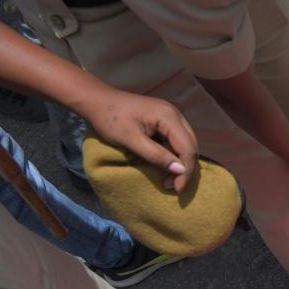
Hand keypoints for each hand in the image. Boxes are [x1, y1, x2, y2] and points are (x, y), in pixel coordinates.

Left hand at [80, 88, 198, 192]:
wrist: (97, 100)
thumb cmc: (110, 119)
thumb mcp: (130, 140)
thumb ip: (156, 155)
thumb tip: (180, 171)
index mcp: (169, 116)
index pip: (188, 148)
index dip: (186, 171)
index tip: (176, 189)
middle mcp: (176, 113)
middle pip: (191, 146)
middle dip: (185, 168)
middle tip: (172, 186)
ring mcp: (172, 115)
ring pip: (186, 144)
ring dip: (180, 163)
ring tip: (168, 179)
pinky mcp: (166, 120)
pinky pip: (177, 140)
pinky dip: (174, 155)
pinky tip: (165, 165)